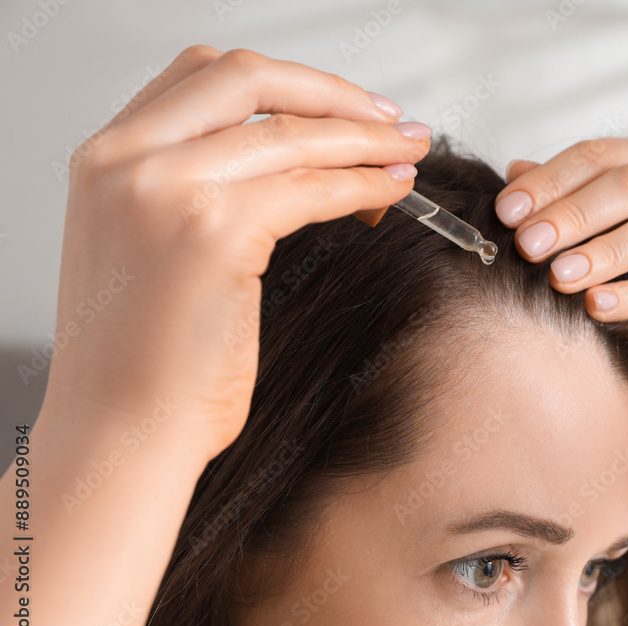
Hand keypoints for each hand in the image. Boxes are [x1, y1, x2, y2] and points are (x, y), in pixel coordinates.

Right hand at [43, 45, 430, 464]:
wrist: (121, 433)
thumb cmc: (144, 362)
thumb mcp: (146, 249)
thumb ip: (190, 190)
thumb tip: (283, 161)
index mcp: (105, 157)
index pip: (204, 75)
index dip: (286, 82)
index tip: (339, 102)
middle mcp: (127, 158)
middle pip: (250, 79)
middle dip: (332, 94)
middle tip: (388, 120)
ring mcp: (166, 189)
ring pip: (292, 134)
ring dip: (364, 140)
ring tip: (407, 154)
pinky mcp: (213, 232)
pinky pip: (312, 188)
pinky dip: (362, 184)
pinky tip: (390, 193)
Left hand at [494, 138, 627, 356]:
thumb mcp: (593, 230)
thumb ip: (560, 199)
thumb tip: (514, 172)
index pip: (599, 156)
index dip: (549, 180)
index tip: (505, 212)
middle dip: (573, 214)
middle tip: (528, 245)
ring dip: (603, 253)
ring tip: (558, 278)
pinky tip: (594, 307)